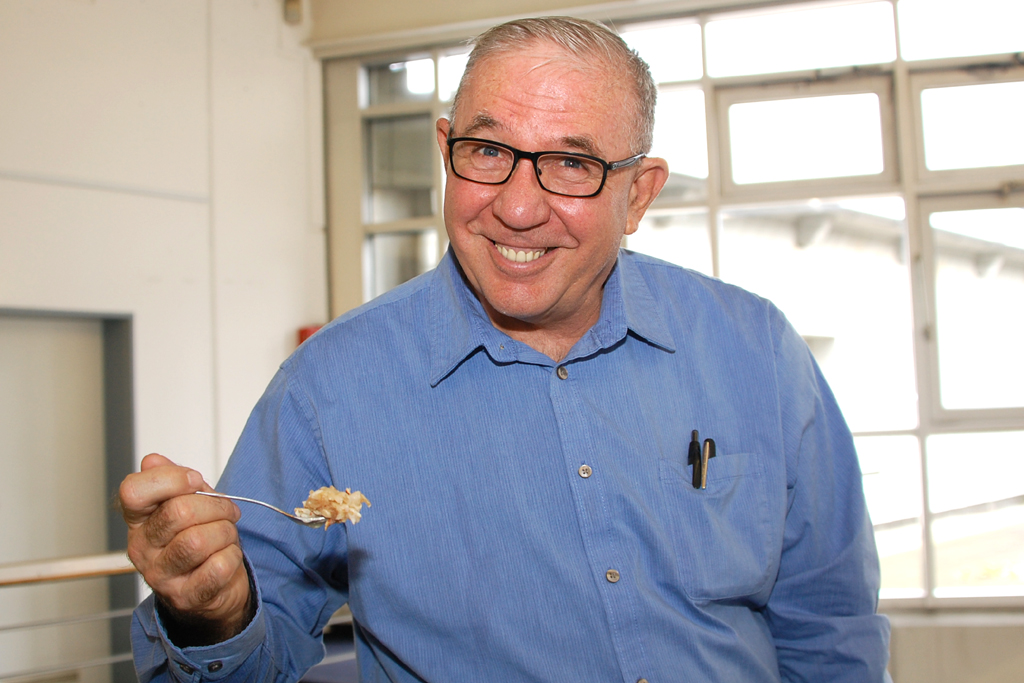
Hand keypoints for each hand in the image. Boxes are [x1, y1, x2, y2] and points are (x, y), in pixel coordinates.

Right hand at [120, 453, 251, 644]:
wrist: (212, 588)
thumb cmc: (200, 538)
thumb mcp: (187, 502)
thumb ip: (171, 480)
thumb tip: (152, 461)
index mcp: (138, 520)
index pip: (132, 491)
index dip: (172, 479)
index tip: (195, 482)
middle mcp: (142, 549)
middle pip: (178, 512)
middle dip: (215, 506)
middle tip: (227, 511)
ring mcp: (161, 576)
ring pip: (199, 540)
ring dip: (225, 532)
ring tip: (226, 535)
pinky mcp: (185, 597)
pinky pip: (218, 567)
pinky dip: (232, 557)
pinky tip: (226, 557)